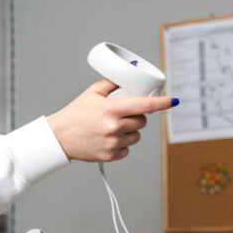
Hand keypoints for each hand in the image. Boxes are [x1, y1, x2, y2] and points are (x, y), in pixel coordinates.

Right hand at [46, 79, 176, 161]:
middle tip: (123, 115)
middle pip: (142, 122)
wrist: (59, 137)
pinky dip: (121, 145)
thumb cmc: (74, 115)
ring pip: (136, 136)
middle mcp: (114, 127)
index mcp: (111, 109)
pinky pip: (127, 150)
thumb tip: (128, 77)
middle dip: (137, 117)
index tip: (172, 101)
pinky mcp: (110, 155)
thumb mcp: (91, 93)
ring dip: (130, 132)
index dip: (161, 102)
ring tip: (113, 128)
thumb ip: (111, 84)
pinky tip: (108, 139)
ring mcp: (113, 142)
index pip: (144, 105)